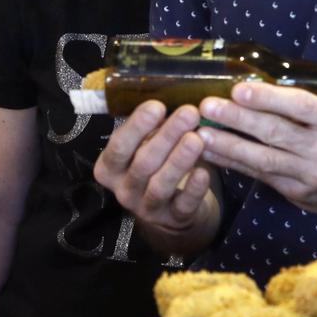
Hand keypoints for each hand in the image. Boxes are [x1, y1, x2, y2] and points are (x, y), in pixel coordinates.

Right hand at [94, 101, 216, 241]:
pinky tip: (205, 171)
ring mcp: (147, 208)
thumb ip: (149, 128)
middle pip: (143, 163)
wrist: (170, 208)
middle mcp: (124, 190)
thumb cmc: (155, 164)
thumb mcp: (144, 145)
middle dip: (166, 137)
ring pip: (160, 185)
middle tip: (189, 112)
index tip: (157, 105)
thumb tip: (170, 96)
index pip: (118, 147)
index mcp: (110, 167)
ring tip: (196, 138)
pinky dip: (194, 189)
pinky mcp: (173, 220)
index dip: (137, 126)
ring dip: (179, 160)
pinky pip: (182, 205)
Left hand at [192, 81, 316, 218]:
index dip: (269, 98)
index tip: (238, 89)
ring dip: (228, 144)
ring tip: (200, 132)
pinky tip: (210, 152)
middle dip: (238, 118)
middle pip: (277, 132)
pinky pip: (259, 174)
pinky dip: (232, 162)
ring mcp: (312, 174)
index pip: (302, 106)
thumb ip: (301, 103)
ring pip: (263, 158)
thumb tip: (250, 80)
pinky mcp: (297, 192)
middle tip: (207, 106)